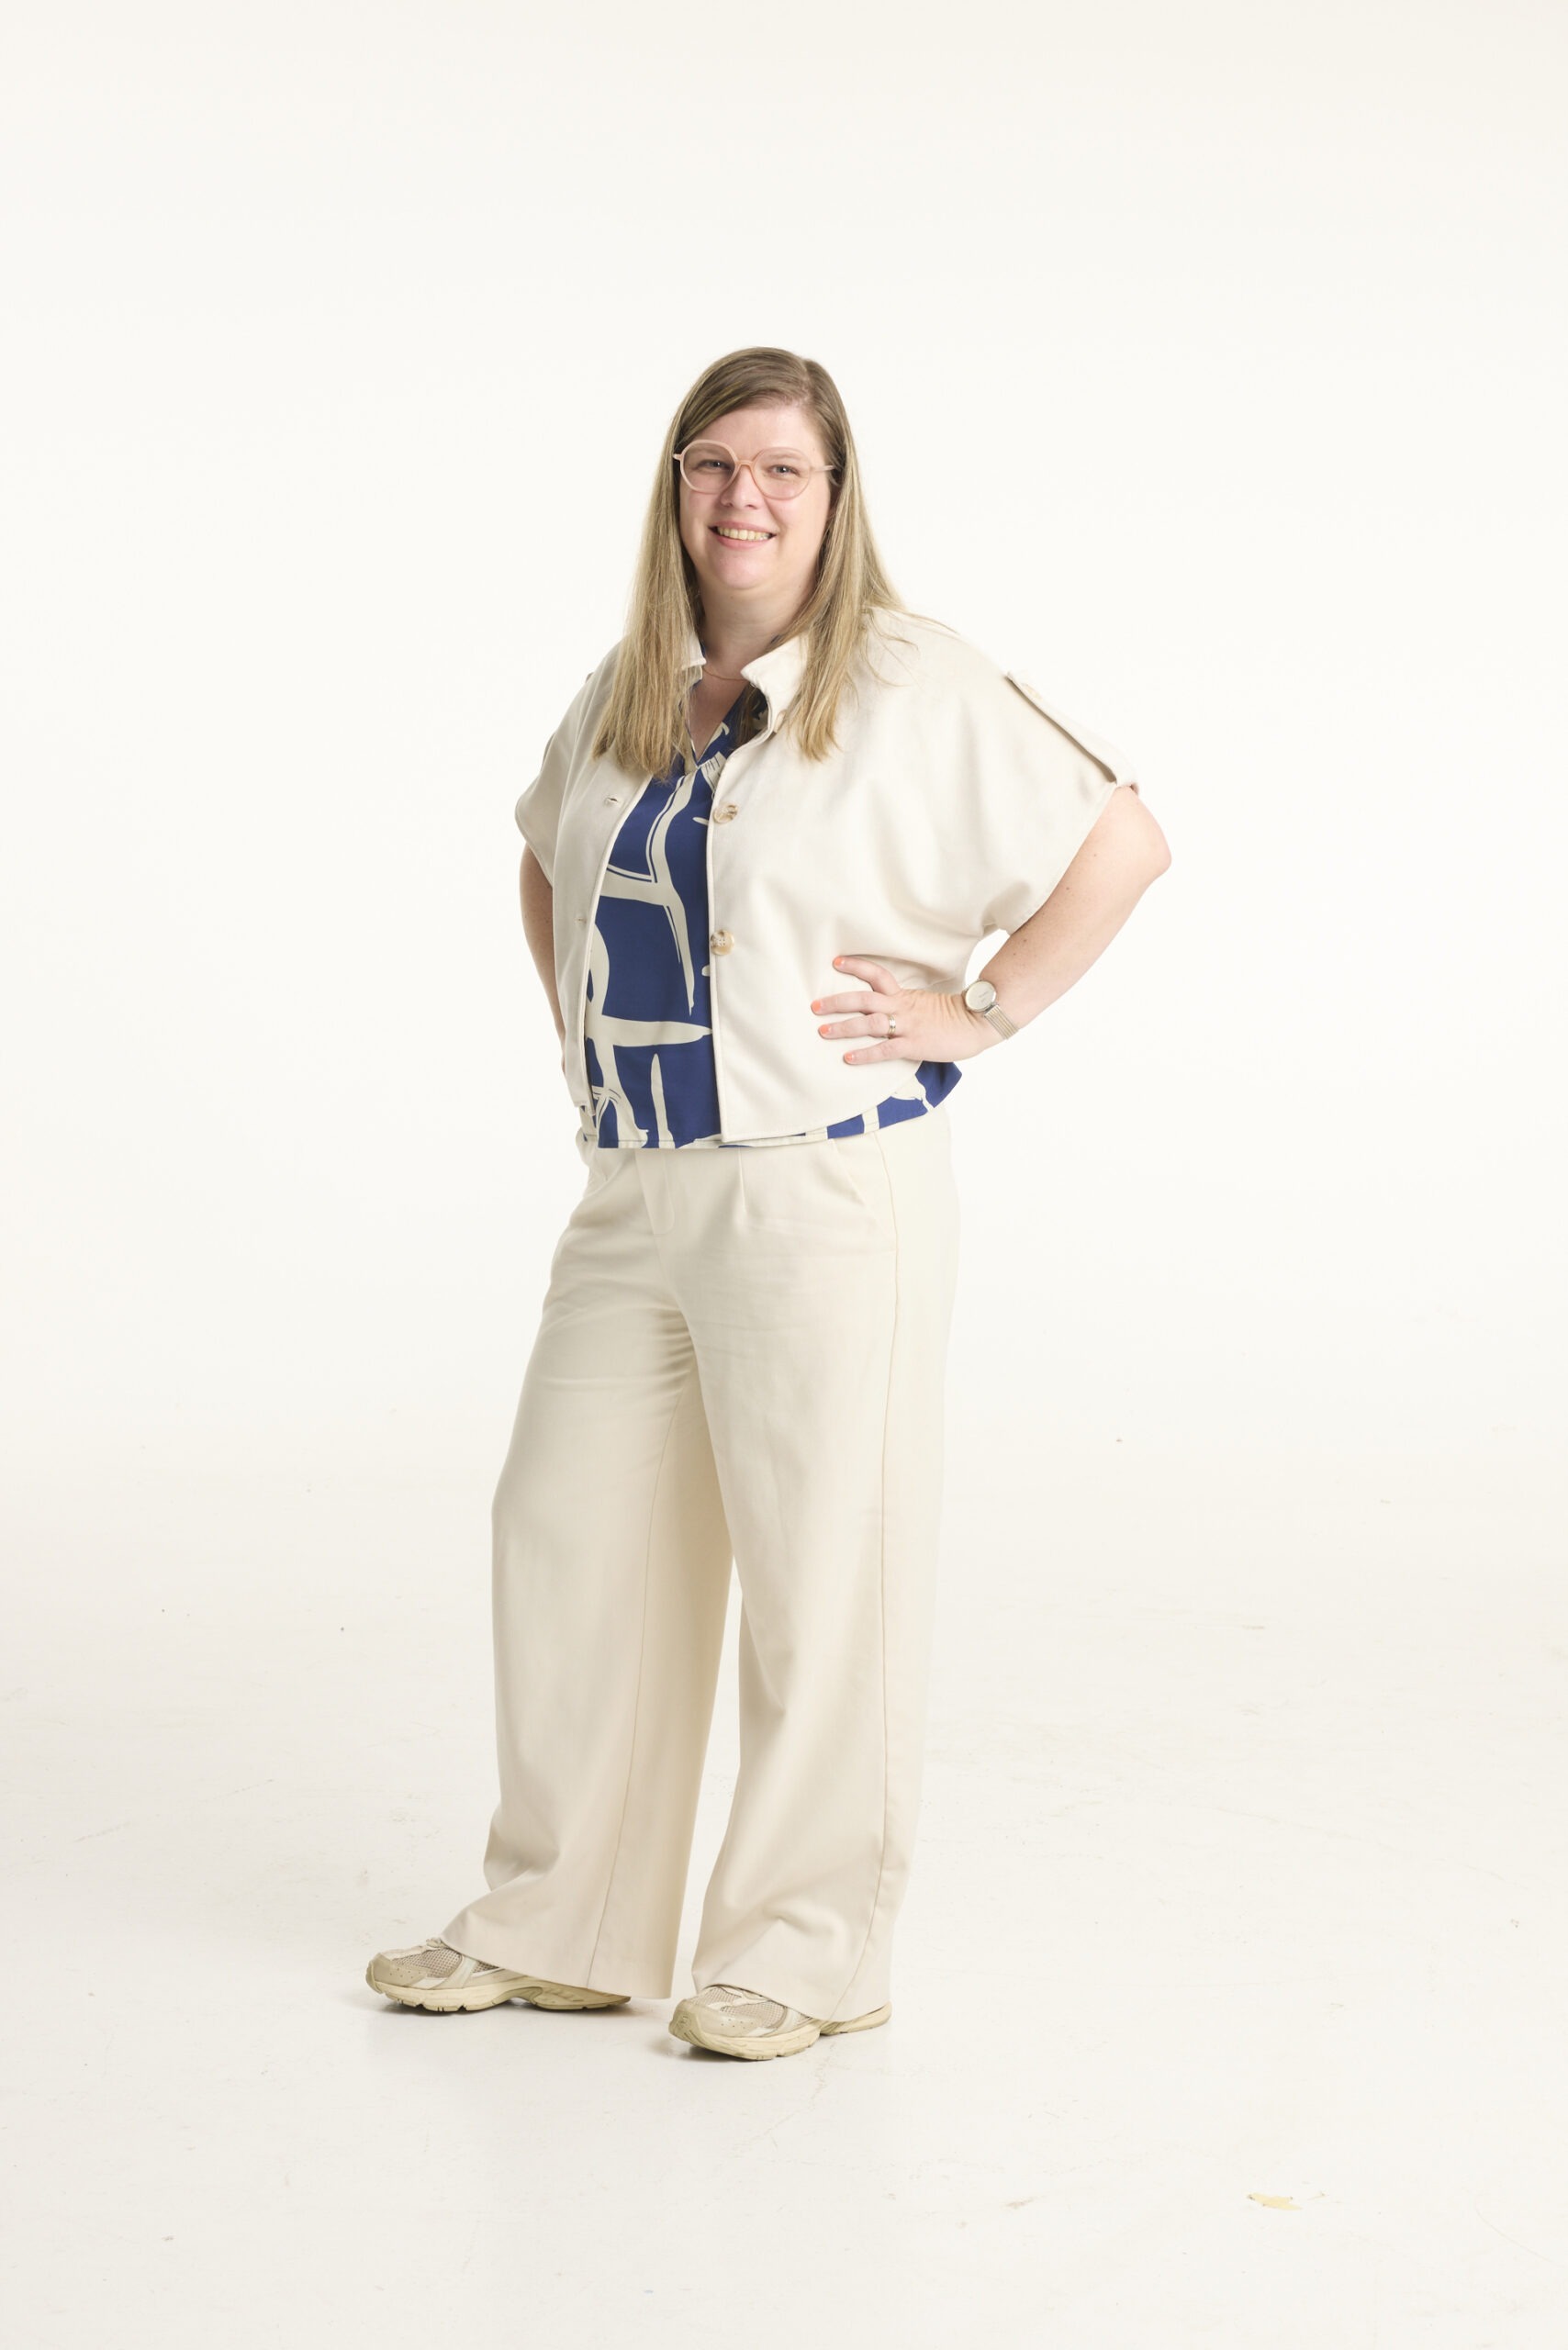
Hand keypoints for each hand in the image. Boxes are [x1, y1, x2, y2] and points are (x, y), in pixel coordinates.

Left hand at [809, 955, 998, 1065]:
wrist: (978, 1024)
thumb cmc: (955, 1016)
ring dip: (844, 1027)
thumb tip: (889, 1009)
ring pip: (869, 1023)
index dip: (856, 967)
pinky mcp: (914, 1045)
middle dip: (836, 1002)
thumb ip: (906, 1005)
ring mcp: (907, 1026)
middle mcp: (902, 1008)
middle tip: (815, 1006)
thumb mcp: (927, 1004)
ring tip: (823, 1031)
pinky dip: (865, 1054)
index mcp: (905, 996)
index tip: (836, 962)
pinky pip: (885, 1049)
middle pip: (863, 999)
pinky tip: (848, 1058)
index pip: (876, 975)